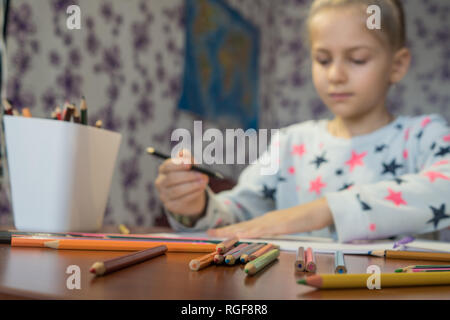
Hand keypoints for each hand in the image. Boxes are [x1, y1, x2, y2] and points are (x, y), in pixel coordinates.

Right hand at [155, 149, 208, 216]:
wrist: (191, 196)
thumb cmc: (190, 177)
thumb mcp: (190, 166)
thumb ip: (187, 158)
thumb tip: (183, 152)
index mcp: (163, 170)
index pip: (168, 166)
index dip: (178, 164)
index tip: (190, 164)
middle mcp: (160, 182)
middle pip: (172, 178)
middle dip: (188, 176)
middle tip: (202, 175)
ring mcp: (164, 195)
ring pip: (177, 190)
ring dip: (193, 186)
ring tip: (204, 182)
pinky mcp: (170, 206)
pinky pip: (182, 200)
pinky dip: (193, 194)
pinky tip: (201, 190)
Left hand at [207, 198, 332, 237]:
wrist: (323, 208)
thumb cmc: (306, 218)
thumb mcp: (287, 227)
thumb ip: (275, 230)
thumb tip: (263, 237)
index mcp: (267, 220)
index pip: (245, 226)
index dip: (229, 230)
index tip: (214, 233)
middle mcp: (268, 219)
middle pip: (243, 226)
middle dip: (225, 230)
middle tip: (207, 234)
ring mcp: (275, 220)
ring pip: (251, 227)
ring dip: (234, 231)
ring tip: (219, 235)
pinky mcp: (285, 224)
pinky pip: (267, 230)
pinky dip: (254, 233)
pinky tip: (244, 235)